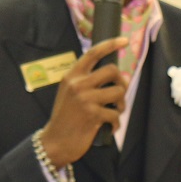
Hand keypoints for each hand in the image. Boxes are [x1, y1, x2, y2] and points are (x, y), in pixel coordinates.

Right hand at [40, 37, 127, 167]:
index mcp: (71, 76)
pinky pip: (115, 114)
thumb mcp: (70, 94)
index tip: (124, 40)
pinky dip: (115, 123)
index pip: (93, 54)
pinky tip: (109, 126)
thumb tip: (117, 77)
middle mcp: (78, 84)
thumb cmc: (66, 118)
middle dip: (121, 83)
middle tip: (119, 94)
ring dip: (121, 104)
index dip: (110, 44)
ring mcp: (85, 99)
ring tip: (115, 112)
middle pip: (112, 71)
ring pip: (118, 92)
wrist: (56, 141)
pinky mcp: (93, 115)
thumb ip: (87, 82)